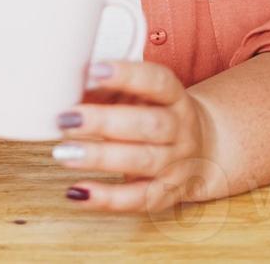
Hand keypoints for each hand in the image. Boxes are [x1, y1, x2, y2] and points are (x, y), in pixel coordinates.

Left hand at [51, 59, 225, 211]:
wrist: (205, 150)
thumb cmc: (156, 115)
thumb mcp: (141, 95)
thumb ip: (109, 91)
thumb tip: (65, 88)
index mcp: (175, 97)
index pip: (158, 82)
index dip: (128, 75)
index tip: (94, 70)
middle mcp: (181, 130)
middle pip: (149, 125)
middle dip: (105, 121)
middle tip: (67, 118)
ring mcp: (177, 164)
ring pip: (143, 161)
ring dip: (100, 157)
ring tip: (64, 152)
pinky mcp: (167, 195)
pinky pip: (138, 199)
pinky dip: (106, 198)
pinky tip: (77, 192)